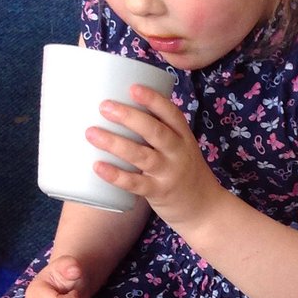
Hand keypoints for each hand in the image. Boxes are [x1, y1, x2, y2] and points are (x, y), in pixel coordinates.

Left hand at [88, 87, 220, 229]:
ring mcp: (169, 174)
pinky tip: (98, 166)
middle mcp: (179, 153)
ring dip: (116, 143)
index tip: (133, 88)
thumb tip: (118, 112)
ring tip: (92, 133)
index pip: (172, 115)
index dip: (154, 100)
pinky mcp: (159, 193)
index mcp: (184, 138)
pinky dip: (116, 175)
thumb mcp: (182, 150)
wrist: (206, 209)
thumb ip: (159, 134)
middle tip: (104, 106)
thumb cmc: (186, 174)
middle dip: (130, 117)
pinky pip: (136, 184)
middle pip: (156, 132)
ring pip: (142, 156)